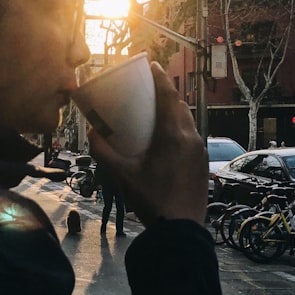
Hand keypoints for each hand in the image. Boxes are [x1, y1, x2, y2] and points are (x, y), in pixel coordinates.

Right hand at [87, 62, 206, 225]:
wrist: (181, 230)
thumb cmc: (152, 201)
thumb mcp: (123, 176)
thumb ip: (104, 152)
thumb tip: (91, 133)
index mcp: (173, 136)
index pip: (168, 97)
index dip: (160, 78)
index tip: (152, 64)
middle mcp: (191, 138)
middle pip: (180, 107)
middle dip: (166, 94)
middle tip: (150, 89)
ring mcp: (200, 152)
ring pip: (188, 122)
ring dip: (174, 113)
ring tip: (158, 113)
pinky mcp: (203, 164)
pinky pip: (192, 138)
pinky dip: (180, 130)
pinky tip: (169, 140)